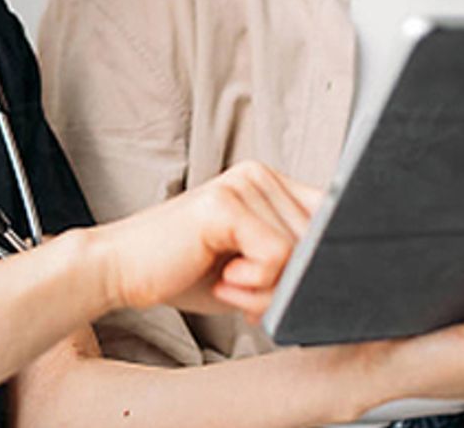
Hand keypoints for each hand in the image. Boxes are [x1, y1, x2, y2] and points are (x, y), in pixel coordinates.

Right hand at [88, 161, 320, 320]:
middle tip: (244, 291)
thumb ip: (292, 264)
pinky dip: (255, 284)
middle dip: (290, 282)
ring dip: (269, 287)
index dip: (322, 262)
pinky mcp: (226, 203)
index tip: (289, 290)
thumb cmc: (184, 271)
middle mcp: (260, 174)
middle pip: (321, 240)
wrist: (121, 269)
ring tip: (229, 282)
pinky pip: (277, 255)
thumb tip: (342, 281)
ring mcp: (243, 183)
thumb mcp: (252, 269)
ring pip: (301, 252)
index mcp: (269, 183)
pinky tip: (223, 278)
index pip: (333, 218)